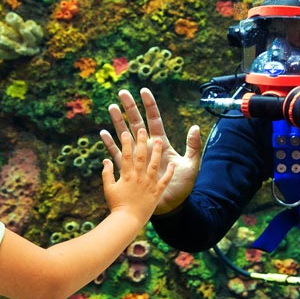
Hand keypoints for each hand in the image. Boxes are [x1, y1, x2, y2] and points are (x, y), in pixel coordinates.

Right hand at [100, 88, 201, 214]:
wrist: (171, 208)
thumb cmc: (182, 187)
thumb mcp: (191, 165)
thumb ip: (193, 146)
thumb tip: (195, 126)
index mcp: (161, 143)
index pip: (154, 119)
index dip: (149, 105)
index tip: (143, 91)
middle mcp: (147, 147)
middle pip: (136, 123)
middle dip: (129, 107)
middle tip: (122, 92)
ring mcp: (137, 157)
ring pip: (125, 134)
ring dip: (118, 121)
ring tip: (111, 107)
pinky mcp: (129, 170)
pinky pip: (117, 154)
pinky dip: (110, 144)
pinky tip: (103, 133)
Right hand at [101, 128, 173, 220]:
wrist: (127, 222)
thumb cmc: (116, 205)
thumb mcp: (108, 188)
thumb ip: (107, 173)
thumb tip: (105, 159)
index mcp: (126, 175)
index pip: (126, 154)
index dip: (126, 142)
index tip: (126, 132)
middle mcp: (138, 177)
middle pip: (141, 155)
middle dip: (142, 141)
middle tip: (142, 129)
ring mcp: (149, 184)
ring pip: (154, 164)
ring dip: (157, 152)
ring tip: (159, 140)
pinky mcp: (157, 192)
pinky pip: (165, 181)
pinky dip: (169, 172)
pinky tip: (173, 164)